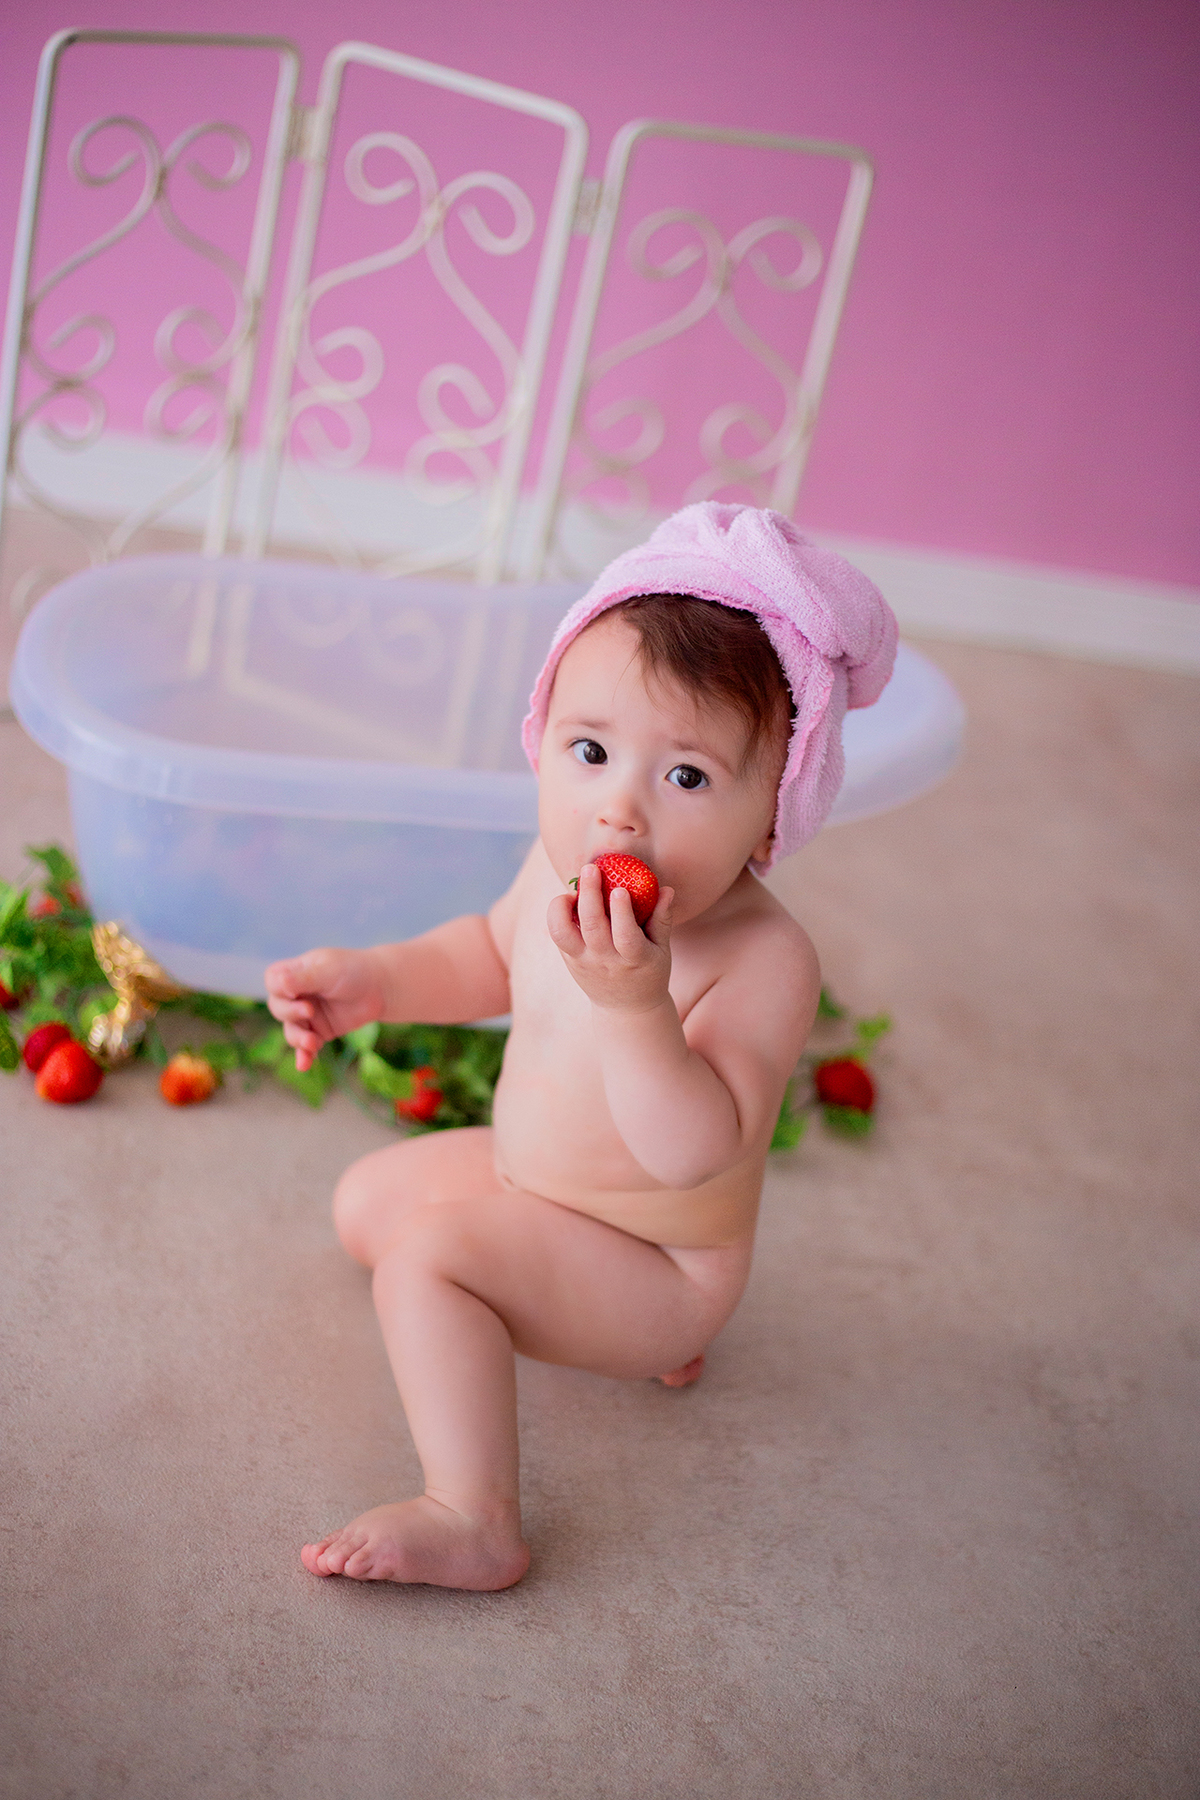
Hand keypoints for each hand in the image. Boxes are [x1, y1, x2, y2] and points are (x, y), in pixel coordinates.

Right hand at [264, 946, 387, 1070]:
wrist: (382, 988)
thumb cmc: (354, 971)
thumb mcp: (328, 971)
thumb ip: (303, 978)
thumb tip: (278, 982)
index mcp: (295, 973)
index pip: (273, 982)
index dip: (279, 990)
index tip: (297, 994)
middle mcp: (297, 994)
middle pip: (278, 1008)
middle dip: (290, 1013)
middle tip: (310, 1012)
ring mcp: (307, 1015)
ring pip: (291, 1030)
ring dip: (298, 1038)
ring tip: (313, 1042)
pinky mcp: (320, 1032)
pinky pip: (306, 1047)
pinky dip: (304, 1056)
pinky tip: (304, 1065)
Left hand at [546, 862, 673, 1013]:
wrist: (626, 1008)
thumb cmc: (649, 971)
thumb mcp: (662, 950)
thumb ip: (662, 920)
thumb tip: (667, 889)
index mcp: (634, 959)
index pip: (625, 936)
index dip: (621, 912)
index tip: (620, 889)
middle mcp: (605, 961)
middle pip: (592, 927)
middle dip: (589, 895)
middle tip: (590, 869)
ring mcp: (583, 962)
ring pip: (563, 933)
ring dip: (562, 906)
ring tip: (572, 891)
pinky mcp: (569, 960)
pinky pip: (558, 934)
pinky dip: (558, 914)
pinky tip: (570, 901)